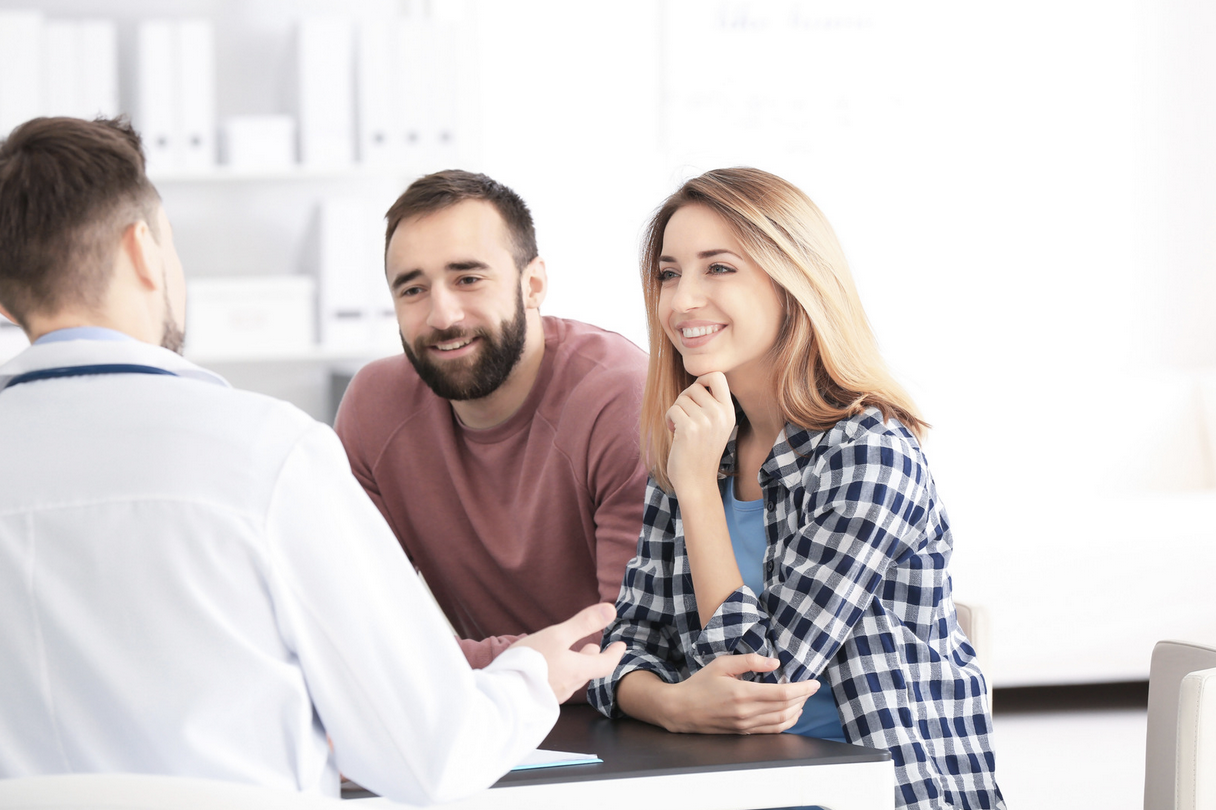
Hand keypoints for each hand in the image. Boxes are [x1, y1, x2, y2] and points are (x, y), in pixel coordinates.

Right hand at [511, 604, 625, 703]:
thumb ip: (584, 623)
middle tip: (593, 647)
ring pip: (571, 679)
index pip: (606, 664)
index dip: (615, 654)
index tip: (620, 645)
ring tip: (570, 655)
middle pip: (586, 671)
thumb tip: (612, 610)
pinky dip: (558, 674)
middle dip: (592, 658)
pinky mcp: (538, 700)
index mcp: (578, 670)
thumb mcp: (557, 635)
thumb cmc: (530, 662)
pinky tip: (547, 669)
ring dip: (574, 666)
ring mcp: (553, 696)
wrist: (502, 695)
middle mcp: (569, 686)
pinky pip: (555, 685)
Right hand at [660, 654, 817, 733]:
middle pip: (785, 708)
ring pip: (781, 721)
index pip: (781, 693)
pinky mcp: (743, 733)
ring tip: (803, 699)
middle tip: (812, 687)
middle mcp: (746, 713)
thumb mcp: (722, 664)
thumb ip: (749, 661)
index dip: (801, 689)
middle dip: (803, 698)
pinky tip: (790, 713)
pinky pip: (771, 730)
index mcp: (742, 693)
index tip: (814, 683)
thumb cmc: (700, 684)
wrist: (681, 710)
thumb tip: (774, 663)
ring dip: (797, 711)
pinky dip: (786, 722)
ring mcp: (745, 726)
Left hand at [665, 373, 734, 494]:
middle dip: (685, 398)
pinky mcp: (689, 428)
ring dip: (676, 411)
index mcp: (729, 411)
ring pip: (682, 398)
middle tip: (685, 416)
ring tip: (681, 427)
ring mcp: (705, 421)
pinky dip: (669, 419)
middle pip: (695, 386)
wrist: (697, 481)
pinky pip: (672, 409)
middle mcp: (720, 414)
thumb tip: (698, 382)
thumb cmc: (701, 452)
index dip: (702, 379)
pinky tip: (674, 432)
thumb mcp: (717, 426)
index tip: (695, 394)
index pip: (718, 376)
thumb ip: (712, 404)